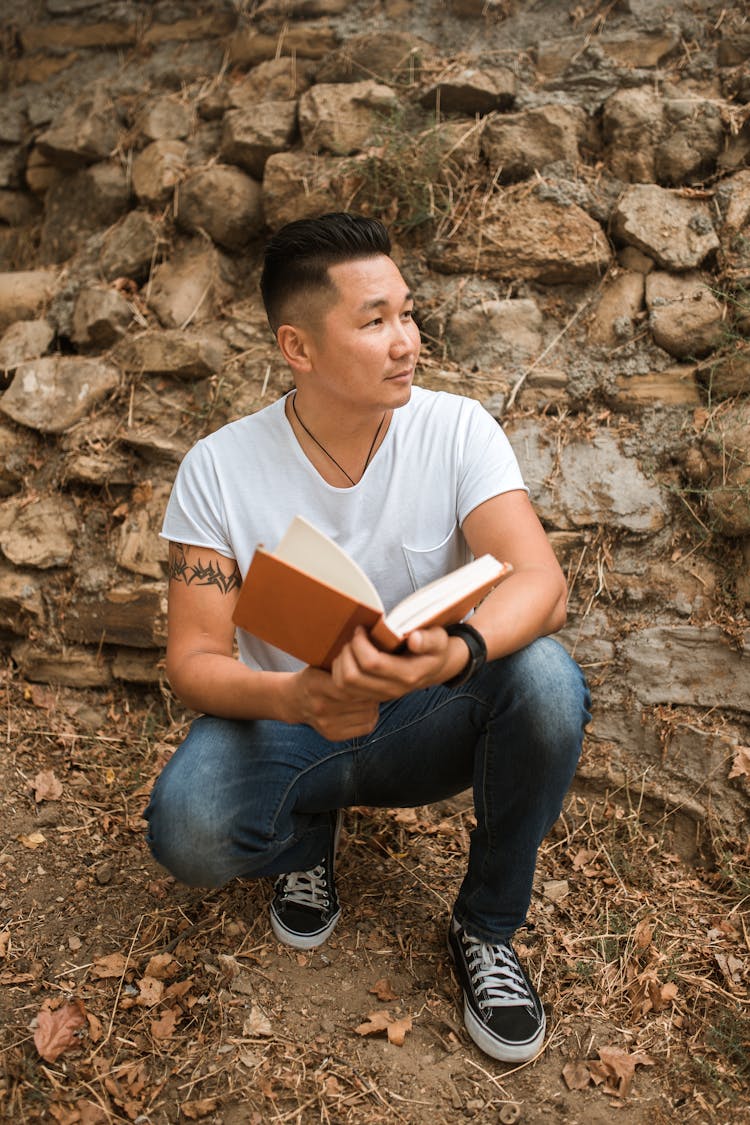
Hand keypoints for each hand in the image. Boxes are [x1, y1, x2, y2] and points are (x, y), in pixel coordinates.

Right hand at [285, 665, 379, 740]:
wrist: (293, 701)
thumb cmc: (314, 677)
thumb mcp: (321, 664)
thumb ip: (343, 663)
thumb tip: (371, 659)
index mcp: (316, 684)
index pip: (351, 682)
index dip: (367, 677)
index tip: (372, 672)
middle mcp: (320, 706)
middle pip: (361, 699)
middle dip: (374, 691)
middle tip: (376, 684)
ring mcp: (326, 724)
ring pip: (367, 714)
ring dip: (375, 704)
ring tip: (372, 695)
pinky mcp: (333, 735)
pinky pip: (366, 728)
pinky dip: (372, 717)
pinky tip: (367, 708)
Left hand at [330, 626, 466, 701]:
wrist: (435, 667)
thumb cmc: (434, 648)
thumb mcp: (440, 640)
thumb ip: (429, 639)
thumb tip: (414, 639)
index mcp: (408, 674)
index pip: (372, 663)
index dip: (360, 643)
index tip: (362, 629)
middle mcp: (392, 690)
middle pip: (352, 677)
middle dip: (347, 652)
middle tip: (353, 638)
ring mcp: (380, 696)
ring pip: (343, 685)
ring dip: (341, 662)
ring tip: (350, 647)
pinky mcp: (371, 697)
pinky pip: (343, 691)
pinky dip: (339, 673)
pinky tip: (348, 659)